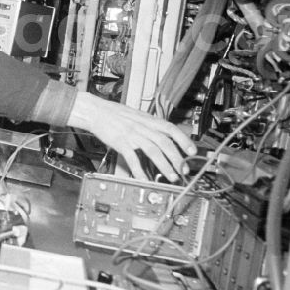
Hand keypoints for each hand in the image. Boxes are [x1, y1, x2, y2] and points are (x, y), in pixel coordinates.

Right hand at [66, 92, 195, 181]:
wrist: (96, 111)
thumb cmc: (115, 114)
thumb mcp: (137, 116)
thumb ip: (150, 126)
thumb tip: (164, 136)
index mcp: (148, 120)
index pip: (171, 128)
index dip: (183, 139)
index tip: (192, 151)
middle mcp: (143, 127)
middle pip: (165, 142)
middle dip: (177, 157)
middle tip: (183, 169)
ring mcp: (132, 135)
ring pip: (153, 150)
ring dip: (164, 165)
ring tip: (171, 176)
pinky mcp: (120, 143)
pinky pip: (132, 159)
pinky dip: (139, 170)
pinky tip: (144, 179)